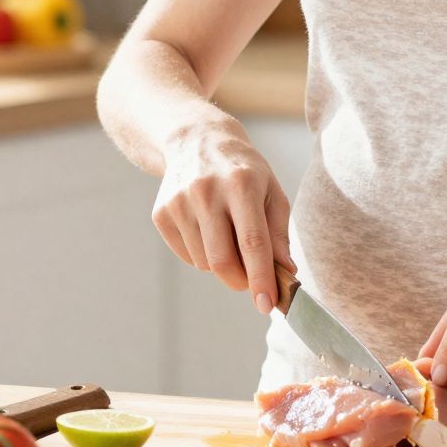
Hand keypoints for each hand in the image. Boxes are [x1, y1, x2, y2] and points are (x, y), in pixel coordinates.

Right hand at [150, 120, 291, 314]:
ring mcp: (179, 202)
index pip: (252, 243)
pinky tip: (207, 229)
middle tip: (251, 281)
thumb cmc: (244, 171)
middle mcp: (206, 191)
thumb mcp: (271, 192)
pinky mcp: (161, 213)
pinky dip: (202, 255)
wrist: (196, 141)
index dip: (261, 278)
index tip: (267, 305)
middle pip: (222, 261)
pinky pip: (187, 256)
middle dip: (240, 281)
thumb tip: (285, 273)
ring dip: (222, 264)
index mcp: (241, 184)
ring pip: (205, 262)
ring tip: (228, 235)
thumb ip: (279, 234)